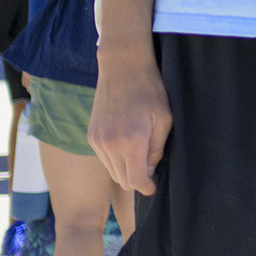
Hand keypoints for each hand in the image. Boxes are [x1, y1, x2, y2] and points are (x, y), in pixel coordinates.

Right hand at [90, 51, 171, 195]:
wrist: (122, 67)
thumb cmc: (149, 90)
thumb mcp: (164, 119)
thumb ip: (156, 148)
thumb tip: (149, 169)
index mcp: (131, 141)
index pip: (135, 180)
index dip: (146, 187)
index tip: (154, 186)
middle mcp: (110, 144)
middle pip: (123, 179)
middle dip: (138, 180)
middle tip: (151, 171)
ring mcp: (97, 141)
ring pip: (112, 171)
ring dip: (126, 171)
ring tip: (141, 157)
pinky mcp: (91, 135)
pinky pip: (104, 159)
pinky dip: (116, 160)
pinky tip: (128, 147)